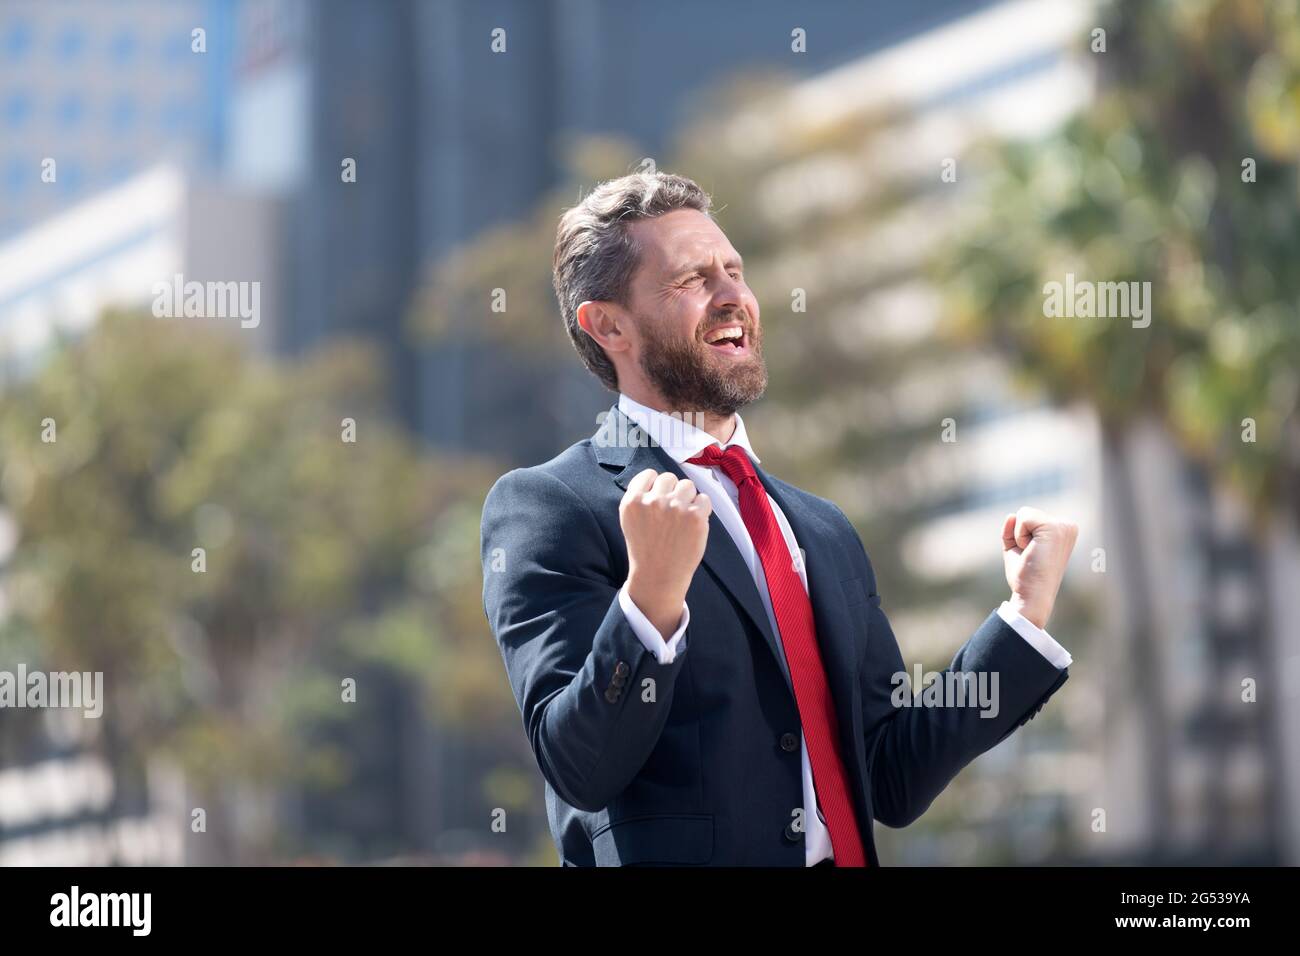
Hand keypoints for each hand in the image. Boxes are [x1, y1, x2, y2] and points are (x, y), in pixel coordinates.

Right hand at [620, 469, 711, 637]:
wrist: (659, 577)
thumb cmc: (646, 549)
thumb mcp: (630, 520)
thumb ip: (639, 497)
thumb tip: (657, 479)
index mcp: (633, 501)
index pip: (649, 474)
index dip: (656, 485)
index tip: (659, 499)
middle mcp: (652, 501)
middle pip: (670, 478)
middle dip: (672, 492)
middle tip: (672, 514)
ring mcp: (674, 507)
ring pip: (688, 485)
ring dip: (688, 498)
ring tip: (683, 518)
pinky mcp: (695, 516)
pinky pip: (704, 499)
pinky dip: (702, 509)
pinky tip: (694, 524)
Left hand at [1001, 507, 1078, 629]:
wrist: (1032, 595)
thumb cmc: (1025, 575)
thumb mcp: (1016, 546)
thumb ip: (1013, 529)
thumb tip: (1011, 515)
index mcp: (1063, 530)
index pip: (1029, 517)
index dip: (1021, 536)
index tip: (1032, 555)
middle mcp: (1068, 526)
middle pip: (1026, 513)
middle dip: (1019, 534)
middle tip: (1031, 556)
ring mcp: (1064, 526)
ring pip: (1024, 513)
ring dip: (1019, 536)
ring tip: (1032, 553)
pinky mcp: (1056, 528)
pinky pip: (1023, 517)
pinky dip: (1019, 536)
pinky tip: (1031, 551)